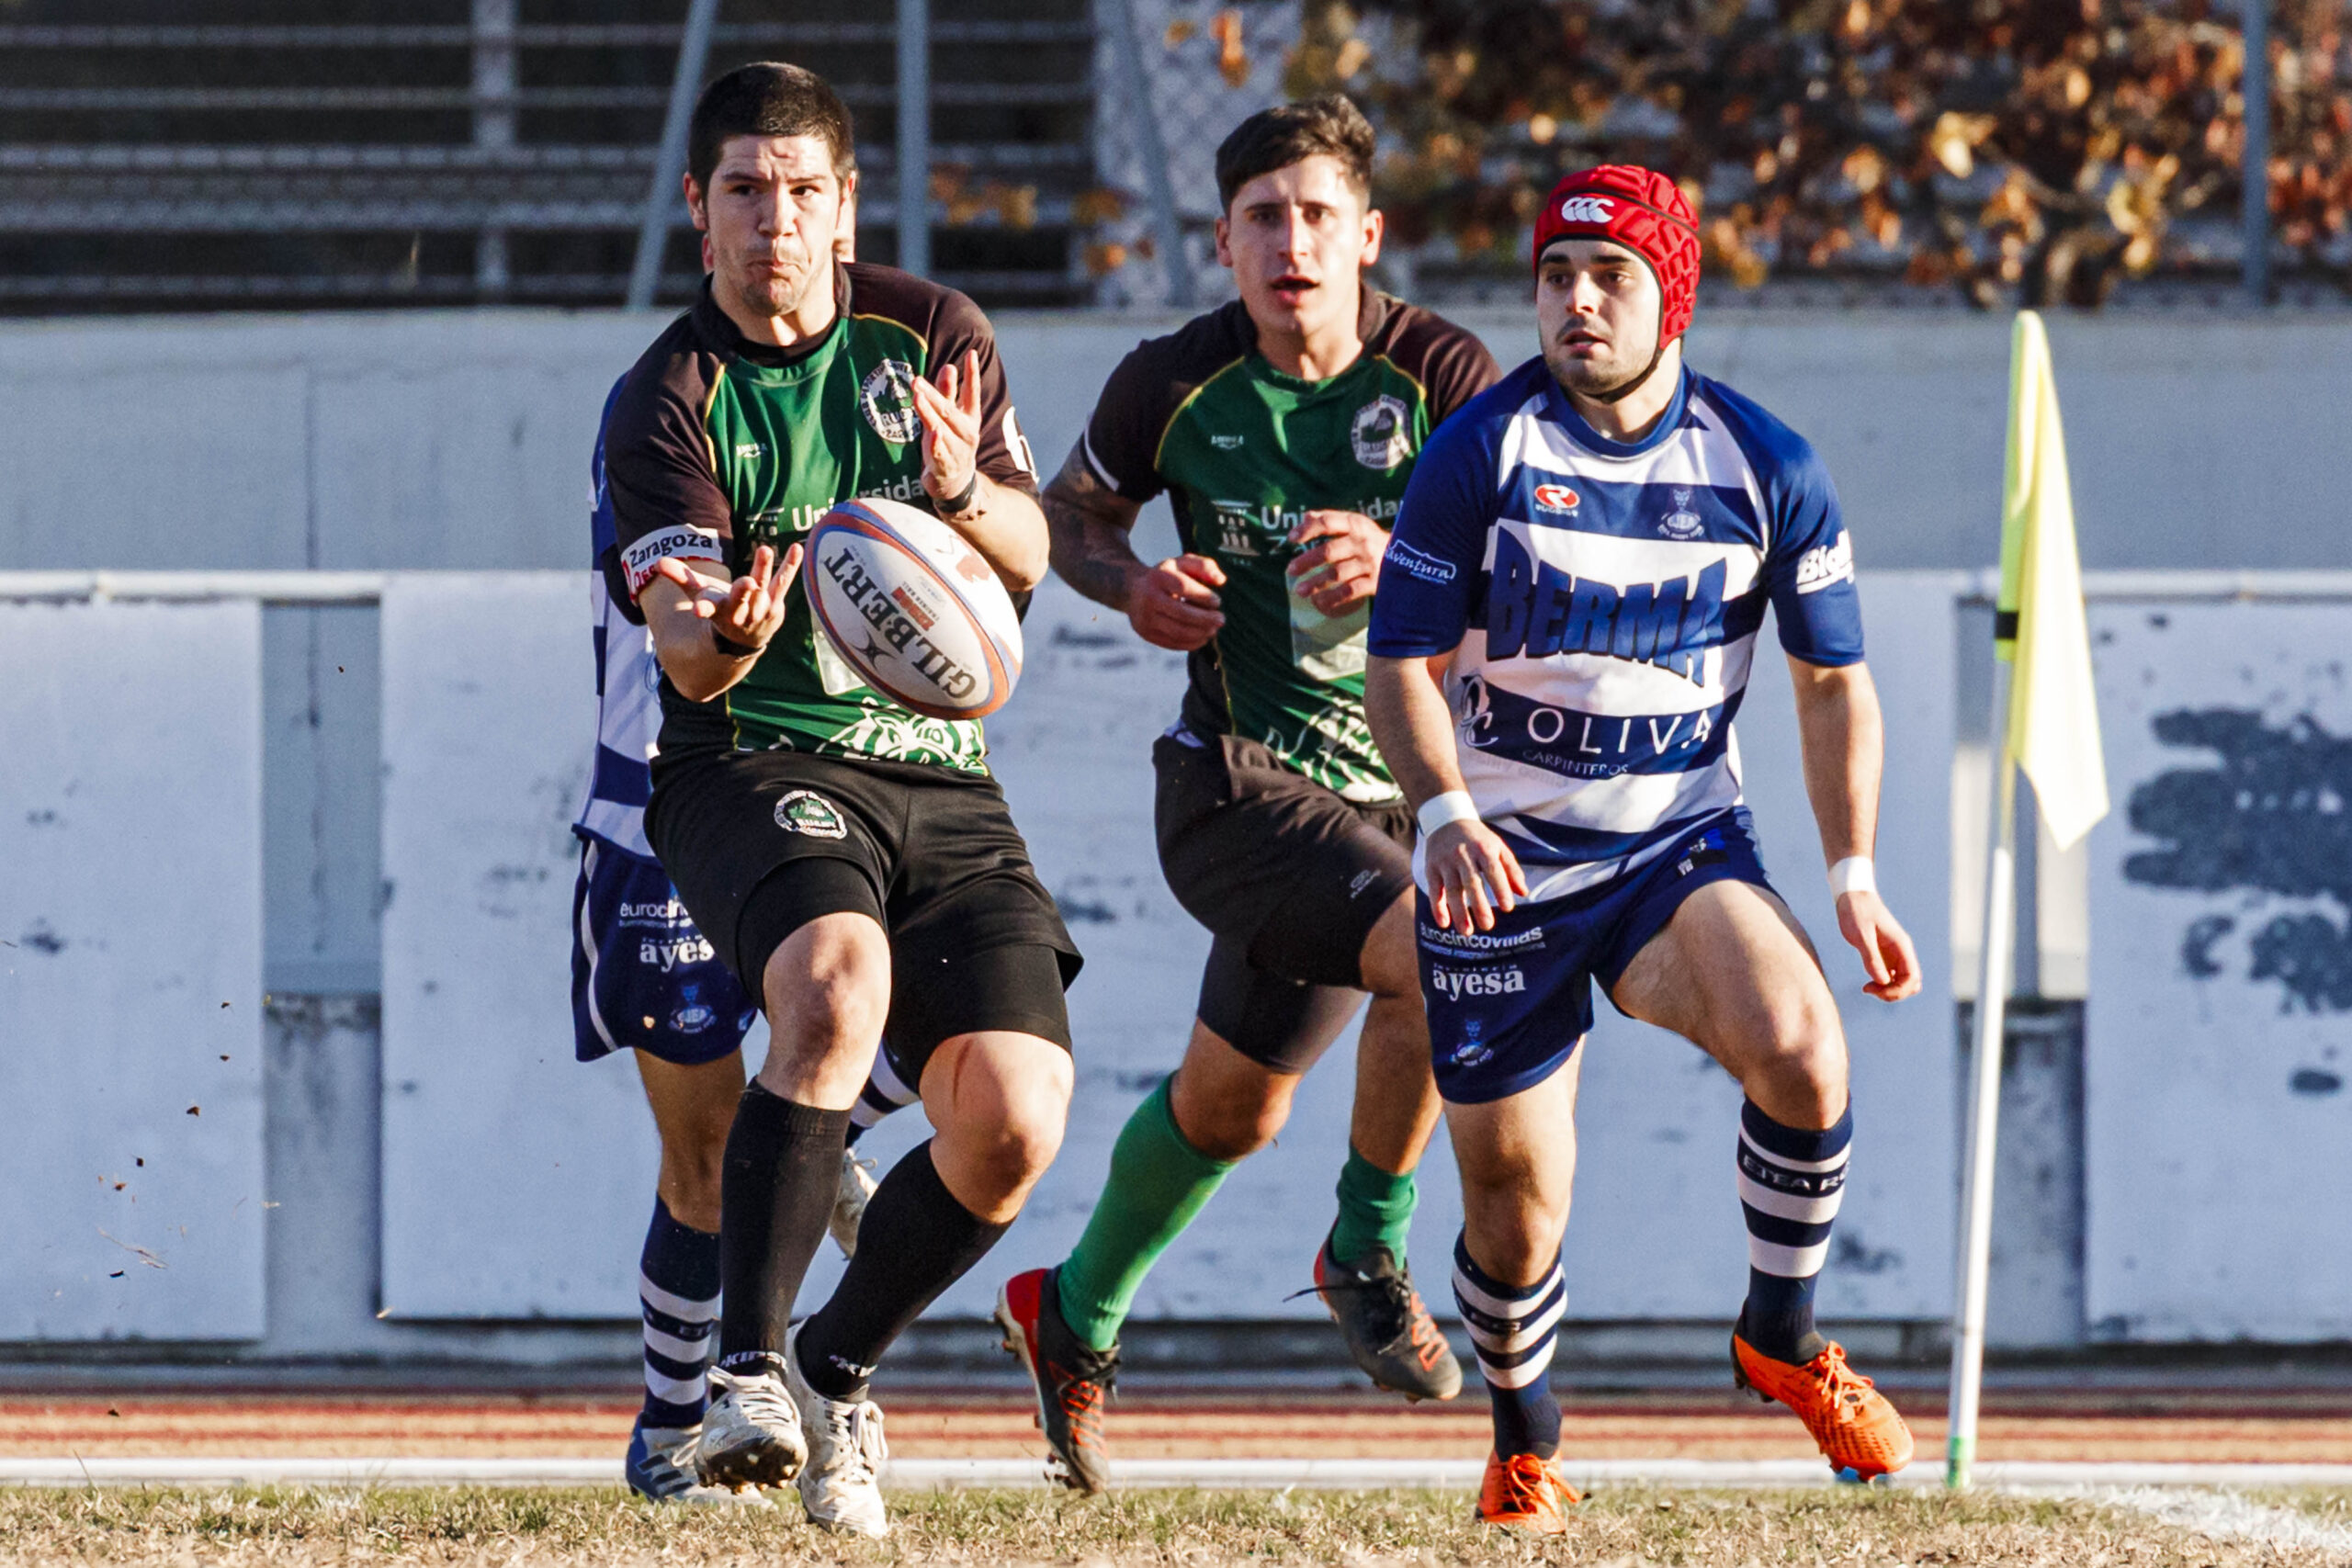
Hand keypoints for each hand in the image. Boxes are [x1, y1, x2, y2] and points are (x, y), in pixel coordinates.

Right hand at [651, 543, 801, 655]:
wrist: (746, 638)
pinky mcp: (776, 603)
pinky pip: (783, 582)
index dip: (703, 609)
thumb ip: (681, 578)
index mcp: (718, 612)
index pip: (708, 610)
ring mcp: (760, 609)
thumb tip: (658, 562)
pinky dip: (790, 565)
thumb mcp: (699, 596)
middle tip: (747, 582)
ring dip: (763, 569)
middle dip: (742, 592)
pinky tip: (797, 548)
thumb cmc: (720, 611)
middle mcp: (740, 613)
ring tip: (764, 549)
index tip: (698, 612)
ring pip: (763, 588)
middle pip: (740, 600)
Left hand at [913, 348, 983, 511]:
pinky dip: (937, 443)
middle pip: (949, 410)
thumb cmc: (950, 442)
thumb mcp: (948, 417)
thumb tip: (949, 366)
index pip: (972, 393)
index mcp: (970, 418)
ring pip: (942, 429)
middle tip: (917, 380)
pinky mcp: (946, 466)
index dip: (972, 374)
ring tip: (919, 397)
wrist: (955, 482)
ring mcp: (957, 450)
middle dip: (935, 394)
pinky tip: (934, 433)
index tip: (971, 353)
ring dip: (930, 413)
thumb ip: (947, 393)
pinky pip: (940, 453)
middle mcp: (967, 433)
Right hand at [1125, 554, 1227, 650]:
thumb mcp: (1183, 563)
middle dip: (1206, 619)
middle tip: (1221, 619)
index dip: (1203, 596)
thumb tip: (1221, 580)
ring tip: (1213, 629)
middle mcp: (1148, 598)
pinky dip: (1192, 643)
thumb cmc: (1167, 576)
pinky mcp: (1146, 634)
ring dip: (1201, 633)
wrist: (1132, 591)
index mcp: (1158, 577)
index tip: (1217, 601)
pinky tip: (1203, 637)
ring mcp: (1144, 618)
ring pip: (1178, 631)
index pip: (1183, 587)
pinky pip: (1172, 643)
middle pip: (1181, 613)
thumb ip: (1204, 566)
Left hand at [1284, 509, 1387, 615]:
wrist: (1408, 557)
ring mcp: (1369, 562)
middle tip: (1290, 570)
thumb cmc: (1370, 539)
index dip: (1308, 529)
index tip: (1291, 539)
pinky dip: (1333, 598)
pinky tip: (1320, 602)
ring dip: (1315, 583)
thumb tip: (1304, 517)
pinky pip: (1350, 591)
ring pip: (1337, 573)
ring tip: (1299, 591)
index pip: (1328, 522)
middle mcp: (1362, 542)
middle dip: (1306, 562)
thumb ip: (1329, 519)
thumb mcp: (1355, 524)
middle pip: (1329, 551)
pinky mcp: (1375, 582)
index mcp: (1355, 524)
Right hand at [1424, 818, 1527, 932]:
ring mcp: (1445, 861)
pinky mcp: (1431, 868)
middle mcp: (1463, 854)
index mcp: (1483, 848)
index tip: (1508, 908)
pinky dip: (1438, 907)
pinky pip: (1435, 890)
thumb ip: (1512, 870)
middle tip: (1488, 926)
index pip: (1493, 870)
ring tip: (1467, 932)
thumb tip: (1524, 893)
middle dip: (1479, 905)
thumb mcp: (1498, 847)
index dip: (1501, 888)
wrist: (1446, 820)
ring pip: (1452, 889)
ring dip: (1459, 912)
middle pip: (1471, 882)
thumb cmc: (1478, 839)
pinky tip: (1444, 923)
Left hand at [1836, 889, 1921, 1001]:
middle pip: (1911, 983)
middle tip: (1869, 989)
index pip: (1912, 977)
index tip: (1875, 989)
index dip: (1898, 990)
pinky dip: (1884, 984)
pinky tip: (1868, 982)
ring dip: (1889, 990)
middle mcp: (1902, 951)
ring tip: (1868, 988)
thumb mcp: (1861, 936)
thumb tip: (1883, 981)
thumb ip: (1872, 958)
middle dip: (1894, 993)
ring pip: (1902, 981)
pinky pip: (1892, 976)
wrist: (1852, 896)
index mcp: (1901, 946)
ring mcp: (1895, 954)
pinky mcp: (1885, 955)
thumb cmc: (1856, 912)